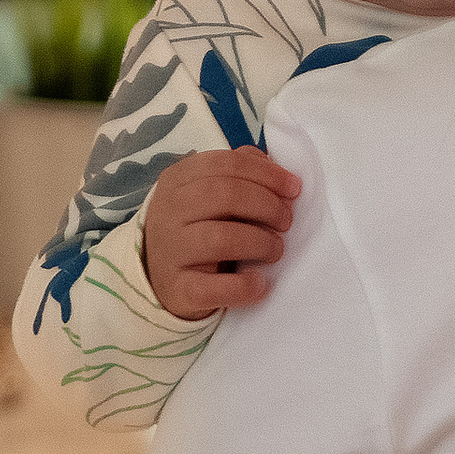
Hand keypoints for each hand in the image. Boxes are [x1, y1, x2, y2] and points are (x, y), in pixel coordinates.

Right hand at [142, 147, 301, 319]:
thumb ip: (239, 173)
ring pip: (221, 238)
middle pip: (225, 195)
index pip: (225, 164)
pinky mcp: (179, 289)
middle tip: (286, 221)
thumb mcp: (208, 193)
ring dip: (262, 243)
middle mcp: (168, 212)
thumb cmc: (196, 228)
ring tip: (275, 250)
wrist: (160, 278)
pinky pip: (216, 287)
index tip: (294, 189)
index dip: (267, 174)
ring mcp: (170, 251)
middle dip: (268, 206)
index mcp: (177, 180)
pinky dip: (245, 286)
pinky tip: (259, 283)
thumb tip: (275, 169)